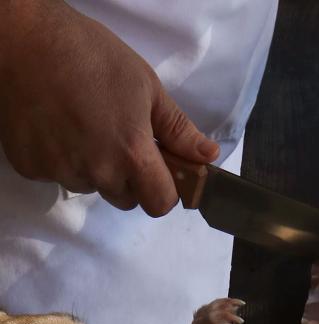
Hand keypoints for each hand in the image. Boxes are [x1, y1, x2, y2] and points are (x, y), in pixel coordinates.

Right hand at [0, 1, 217, 216]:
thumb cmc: (93, 57)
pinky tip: (58, 126)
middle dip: (130, 178)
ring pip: (91, 186)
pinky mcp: (30, 166)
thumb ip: (179, 130)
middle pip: (126, 198)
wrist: (26, 40)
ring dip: (94, 168)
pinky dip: (61, 158)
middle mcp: (97, 171)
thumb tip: (208, 155)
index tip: (162, 171)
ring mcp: (60, 171)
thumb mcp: (148, 89)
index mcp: (132, 155)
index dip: (166, 190)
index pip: (160, 203)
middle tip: (120, 139)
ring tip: (86, 126)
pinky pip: (57, 175)